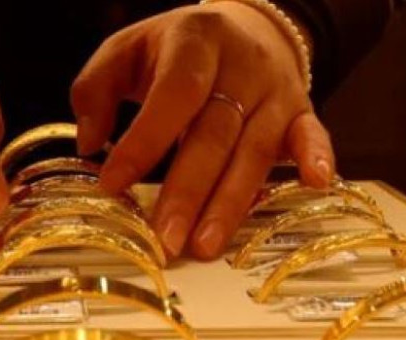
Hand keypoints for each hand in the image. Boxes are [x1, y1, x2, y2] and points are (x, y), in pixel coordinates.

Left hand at [71, 3, 335, 259]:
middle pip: (214, 134)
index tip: (113, 185)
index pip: (174, 94)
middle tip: (165, 239)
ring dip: (230, 203)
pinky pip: (313, 135)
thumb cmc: (175, 51)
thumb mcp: (125, 51)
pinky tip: (315, 184)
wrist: (246, 28)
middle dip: (188, 192)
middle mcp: (242, 65)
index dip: (144, 142)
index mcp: (196, 40)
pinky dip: (317, 158)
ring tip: (204, 246)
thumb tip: (89, 144)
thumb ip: (95, 91)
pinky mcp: (302, 111)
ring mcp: (276, 89)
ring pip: (254, 151)